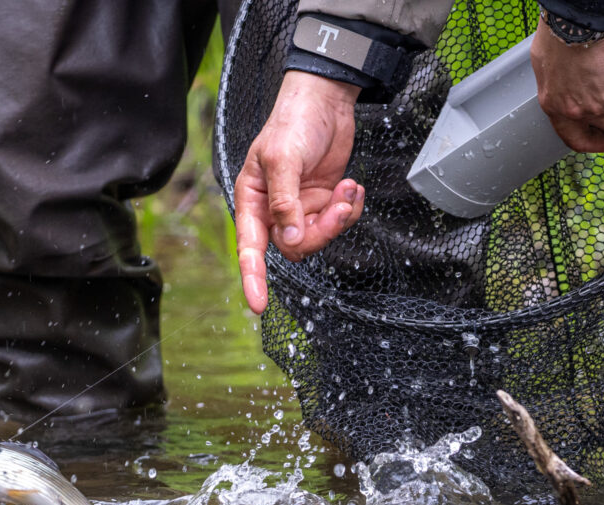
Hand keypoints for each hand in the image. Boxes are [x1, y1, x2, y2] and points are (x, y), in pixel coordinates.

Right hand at [234, 71, 365, 313]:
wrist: (325, 101)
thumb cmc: (292, 123)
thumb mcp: (282, 158)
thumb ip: (285, 201)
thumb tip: (288, 238)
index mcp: (253, 201)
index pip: (250, 249)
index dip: (253, 278)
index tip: (257, 304)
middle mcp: (275, 211)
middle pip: (295, 246)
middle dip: (322, 231)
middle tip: (340, 206)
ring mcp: (302, 209)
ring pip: (320, 238)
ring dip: (340, 218)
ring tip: (350, 189)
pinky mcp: (326, 203)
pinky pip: (339, 224)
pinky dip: (351, 208)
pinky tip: (353, 186)